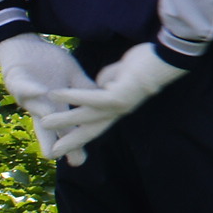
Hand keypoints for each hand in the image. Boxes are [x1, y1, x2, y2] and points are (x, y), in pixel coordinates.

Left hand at [0, 34, 100, 163]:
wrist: (26, 47)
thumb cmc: (49, 65)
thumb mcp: (72, 78)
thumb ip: (84, 91)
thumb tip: (104, 102)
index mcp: (56, 107)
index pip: (67, 128)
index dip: (73, 144)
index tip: (79, 162)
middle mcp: (40, 106)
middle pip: (45, 128)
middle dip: (50, 141)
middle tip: (53, 156)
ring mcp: (27, 95)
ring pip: (34, 109)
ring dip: (44, 117)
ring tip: (50, 127)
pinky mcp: (17, 80)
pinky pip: (24, 86)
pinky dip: (32, 90)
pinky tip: (42, 93)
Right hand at [40, 42, 185, 161]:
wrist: (167, 57)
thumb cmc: (145, 63)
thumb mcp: (120, 75)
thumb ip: (106, 83)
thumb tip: (98, 86)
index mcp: (118, 108)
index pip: (95, 127)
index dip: (79, 138)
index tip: (64, 148)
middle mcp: (118, 111)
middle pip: (90, 131)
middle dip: (70, 143)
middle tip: (51, 155)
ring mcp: (119, 105)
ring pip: (87, 116)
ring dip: (64, 120)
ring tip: (44, 124)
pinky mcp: (120, 95)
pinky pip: (91, 97)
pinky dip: (72, 96)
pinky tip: (54, 93)